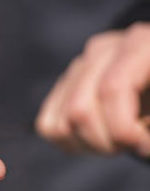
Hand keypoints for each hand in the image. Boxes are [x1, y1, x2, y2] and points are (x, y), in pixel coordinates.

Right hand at [36, 22, 149, 155]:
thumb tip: (141, 144)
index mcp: (140, 44)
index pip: (111, 88)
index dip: (123, 128)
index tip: (143, 146)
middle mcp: (104, 50)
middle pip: (79, 109)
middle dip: (106, 141)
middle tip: (132, 146)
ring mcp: (79, 66)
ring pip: (62, 121)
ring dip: (91, 144)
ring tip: (119, 143)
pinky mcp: (63, 85)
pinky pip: (49, 125)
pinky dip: (73, 143)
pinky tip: (100, 139)